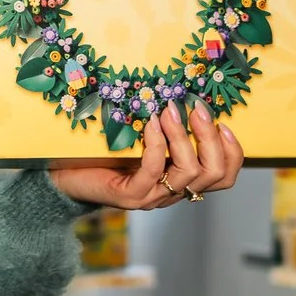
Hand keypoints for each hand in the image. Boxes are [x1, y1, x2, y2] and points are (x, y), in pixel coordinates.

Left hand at [49, 100, 243, 210]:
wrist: (62, 176)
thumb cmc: (103, 155)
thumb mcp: (142, 139)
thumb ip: (166, 130)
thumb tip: (184, 98)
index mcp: (180, 181)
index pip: (224, 177)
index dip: (232, 151)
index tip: (224, 123)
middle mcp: (171, 193)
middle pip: (214, 174)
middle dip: (212, 139)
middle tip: (198, 110)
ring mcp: (151, 197)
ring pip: (189, 173)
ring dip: (183, 137)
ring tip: (171, 112)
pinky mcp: (128, 196)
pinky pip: (153, 170)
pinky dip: (157, 144)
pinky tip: (152, 124)